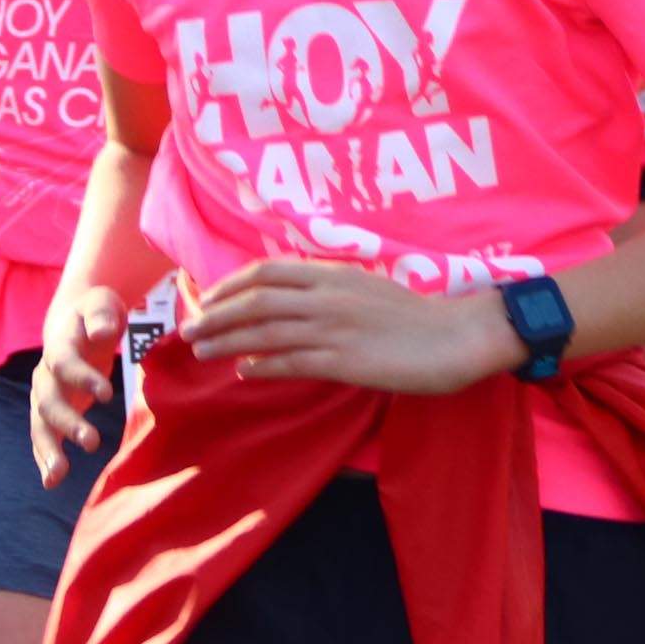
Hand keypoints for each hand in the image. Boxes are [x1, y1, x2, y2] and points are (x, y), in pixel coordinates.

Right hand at [29, 285, 127, 486]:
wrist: (75, 321)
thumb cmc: (95, 312)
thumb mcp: (101, 303)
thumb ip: (101, 316)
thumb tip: (103, 332)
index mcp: (59, 345)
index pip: (65, 362)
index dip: (82, 377)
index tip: (107, 394)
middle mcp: (45, 373)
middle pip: (49, 400)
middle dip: (68, 422)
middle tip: (92, 442)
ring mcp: (44, 394)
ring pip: (40, 424)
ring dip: (48, 449)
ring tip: (58, 475)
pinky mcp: (50, 411)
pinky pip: (43, 435)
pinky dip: (45, 458)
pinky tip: (51, 482)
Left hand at [184, 258, 515, 395]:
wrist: (456, 336)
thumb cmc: (415, 315)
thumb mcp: (366, 288)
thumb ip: (329, 291)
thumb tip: (291, 303)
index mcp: (333, 274)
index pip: (267, 272)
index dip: (230, 286)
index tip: (208, 300)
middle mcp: (327, 296)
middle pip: (255, 301)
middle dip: (215, 315)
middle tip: (188, 330)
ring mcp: (333, 328)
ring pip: (265, 331)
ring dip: (227, 340)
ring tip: (201, 351)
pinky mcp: (343, 361)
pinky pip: (291, 362)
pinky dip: (262, 365)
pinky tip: (244, 370)